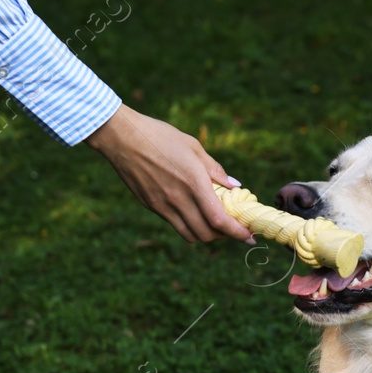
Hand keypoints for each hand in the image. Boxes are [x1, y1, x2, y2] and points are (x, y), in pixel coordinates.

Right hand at [85, 104, 253, 243]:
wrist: (122, 137)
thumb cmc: (160, 136)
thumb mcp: (193, 147)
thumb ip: (215, 171)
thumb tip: (235, 187)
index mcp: (193, 183)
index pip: (219, 220)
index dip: (237, 233)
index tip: (250, 236)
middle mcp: (178, 199)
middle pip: (207, 234)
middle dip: (224, 236)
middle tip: (233, 228)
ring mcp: (163, 205)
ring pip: (190, 235)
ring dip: (206, 234)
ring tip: (214, 224)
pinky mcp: (151, 206)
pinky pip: (175, 226)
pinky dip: (189, 227)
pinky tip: (193, 214)